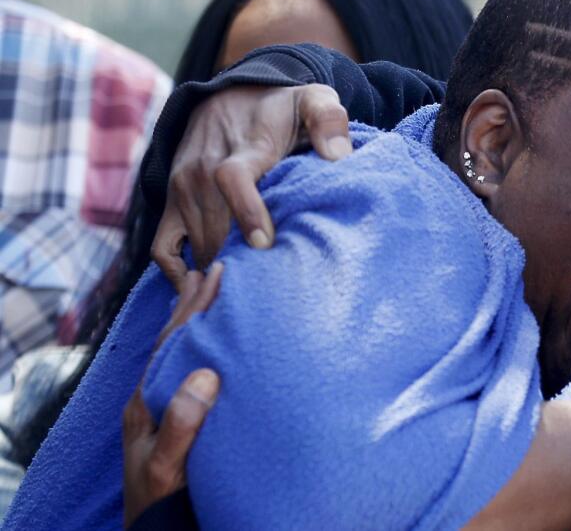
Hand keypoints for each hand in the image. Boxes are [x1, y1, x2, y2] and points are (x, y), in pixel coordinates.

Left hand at [122, 266, 223, 526]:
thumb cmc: (161, 505)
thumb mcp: (168, 467)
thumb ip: (181, 424)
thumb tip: (204, 374)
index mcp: (146, 403)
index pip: (172, 344)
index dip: (192, 309)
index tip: (213, 275)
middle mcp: (154, 400)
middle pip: (175, 341)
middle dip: (195, 304)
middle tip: (217, 269)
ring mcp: (166, 410)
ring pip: (183, 354)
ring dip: (200, 321)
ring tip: (215, 293)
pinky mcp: (182, 422)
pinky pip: (194, 373)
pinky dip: (207, 348)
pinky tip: (220, 344)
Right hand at [152, 84, 350, 289]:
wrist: (230, 97)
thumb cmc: (282, 110)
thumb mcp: (312, 101)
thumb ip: (328, 119)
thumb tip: (338, 154)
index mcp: (243, 149)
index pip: (233, 178)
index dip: (247, 212)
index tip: (265, 243)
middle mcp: (203, 170)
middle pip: (214, 227)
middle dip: (240, 259)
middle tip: (271, 288)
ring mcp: (183, 189)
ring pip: (195, 244)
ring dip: (220, 270)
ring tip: (250, 294)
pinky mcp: (170, 203)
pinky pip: (163, 249)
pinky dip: (180, 274)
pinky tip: (212, 287)